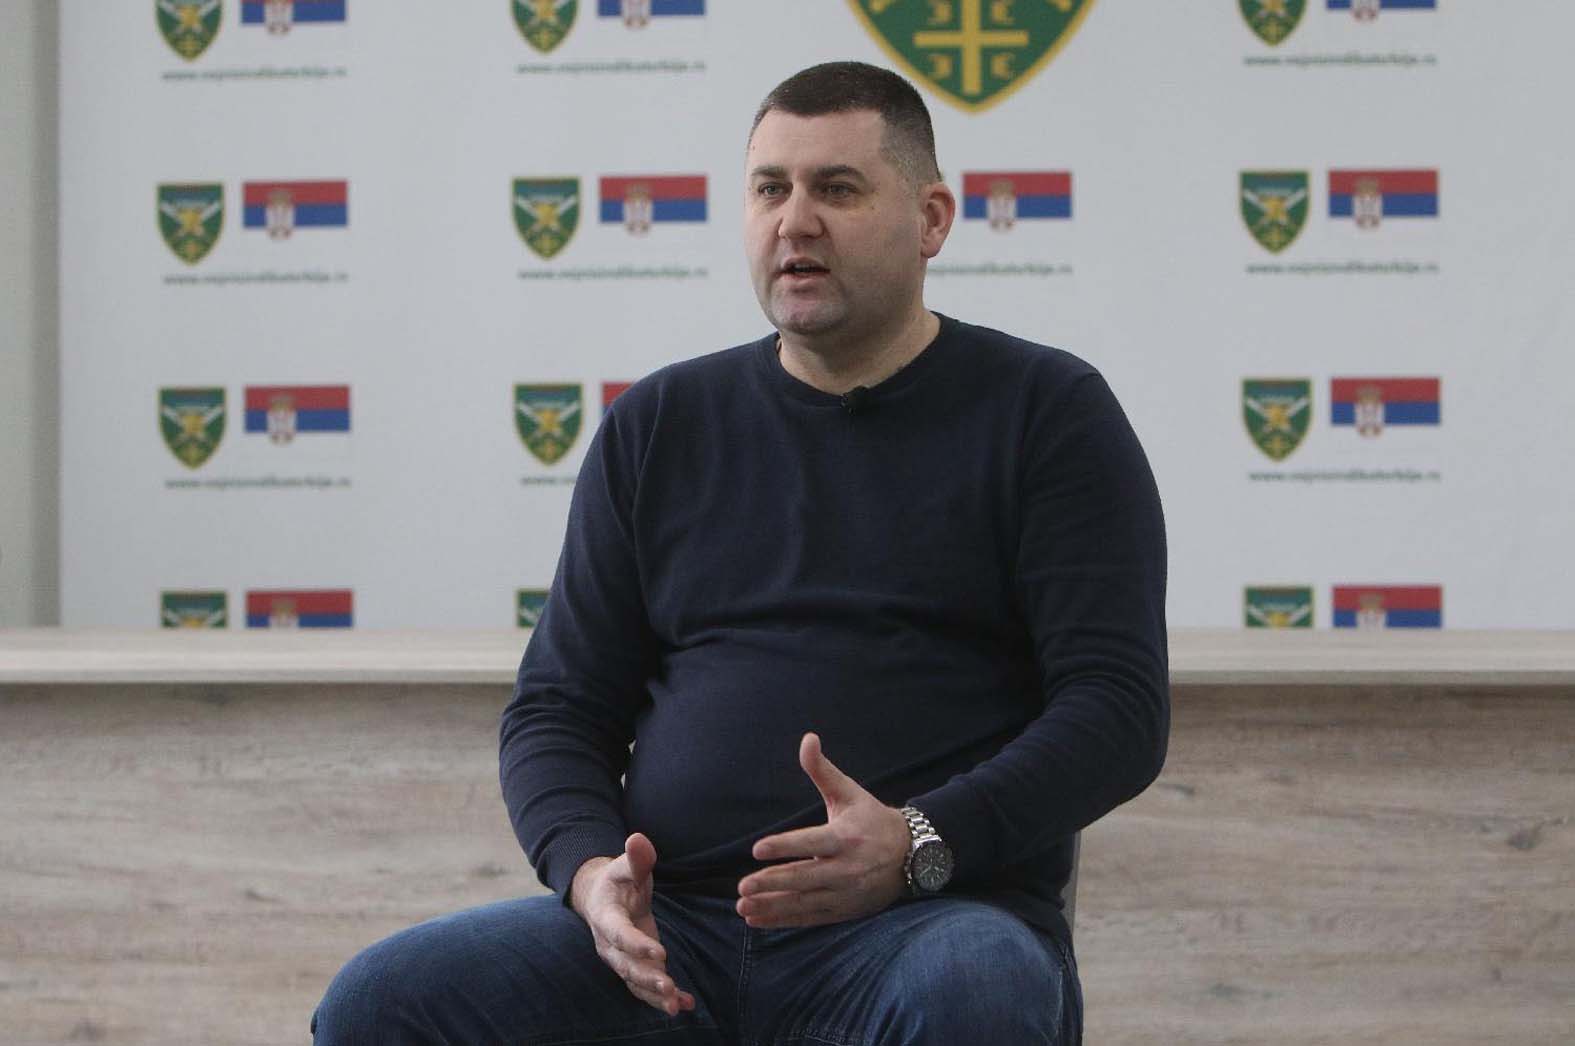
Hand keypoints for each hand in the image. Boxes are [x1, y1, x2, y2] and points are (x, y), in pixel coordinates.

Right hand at [570, 833, 695, 1016]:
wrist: (602, 897)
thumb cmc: (619, 880)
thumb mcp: (626, 866)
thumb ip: (636, 858)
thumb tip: (638, 839)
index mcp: (606, 916)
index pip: (620, 934)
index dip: (637, 944)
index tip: (660, 953)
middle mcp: (608, 944)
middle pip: (625, 965)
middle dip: (647, 978)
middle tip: (668, 986)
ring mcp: (619, 959)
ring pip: (633, 981)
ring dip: (654, 994)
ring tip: (676, 1005)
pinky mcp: (632, 967)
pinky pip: (643, 987)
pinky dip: (661, 998)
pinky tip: (685, 1005)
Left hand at [735, 732, 910, 928]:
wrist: (912, 856)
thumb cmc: (872, 819)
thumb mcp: (850, 792)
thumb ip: (823, 770)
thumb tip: (807, 738)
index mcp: (846, 837)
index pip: (811, 843)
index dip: (784, 846)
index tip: (757, 849)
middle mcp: (847, 868)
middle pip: (805, 877)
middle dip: (773, 883)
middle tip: (742, 887)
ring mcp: (846, 893)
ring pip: (805, 902)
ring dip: (773, 906)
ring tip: (743, 907)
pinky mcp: (844, 910)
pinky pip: (810, 917)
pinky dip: (783, 920)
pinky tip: (757, 919)